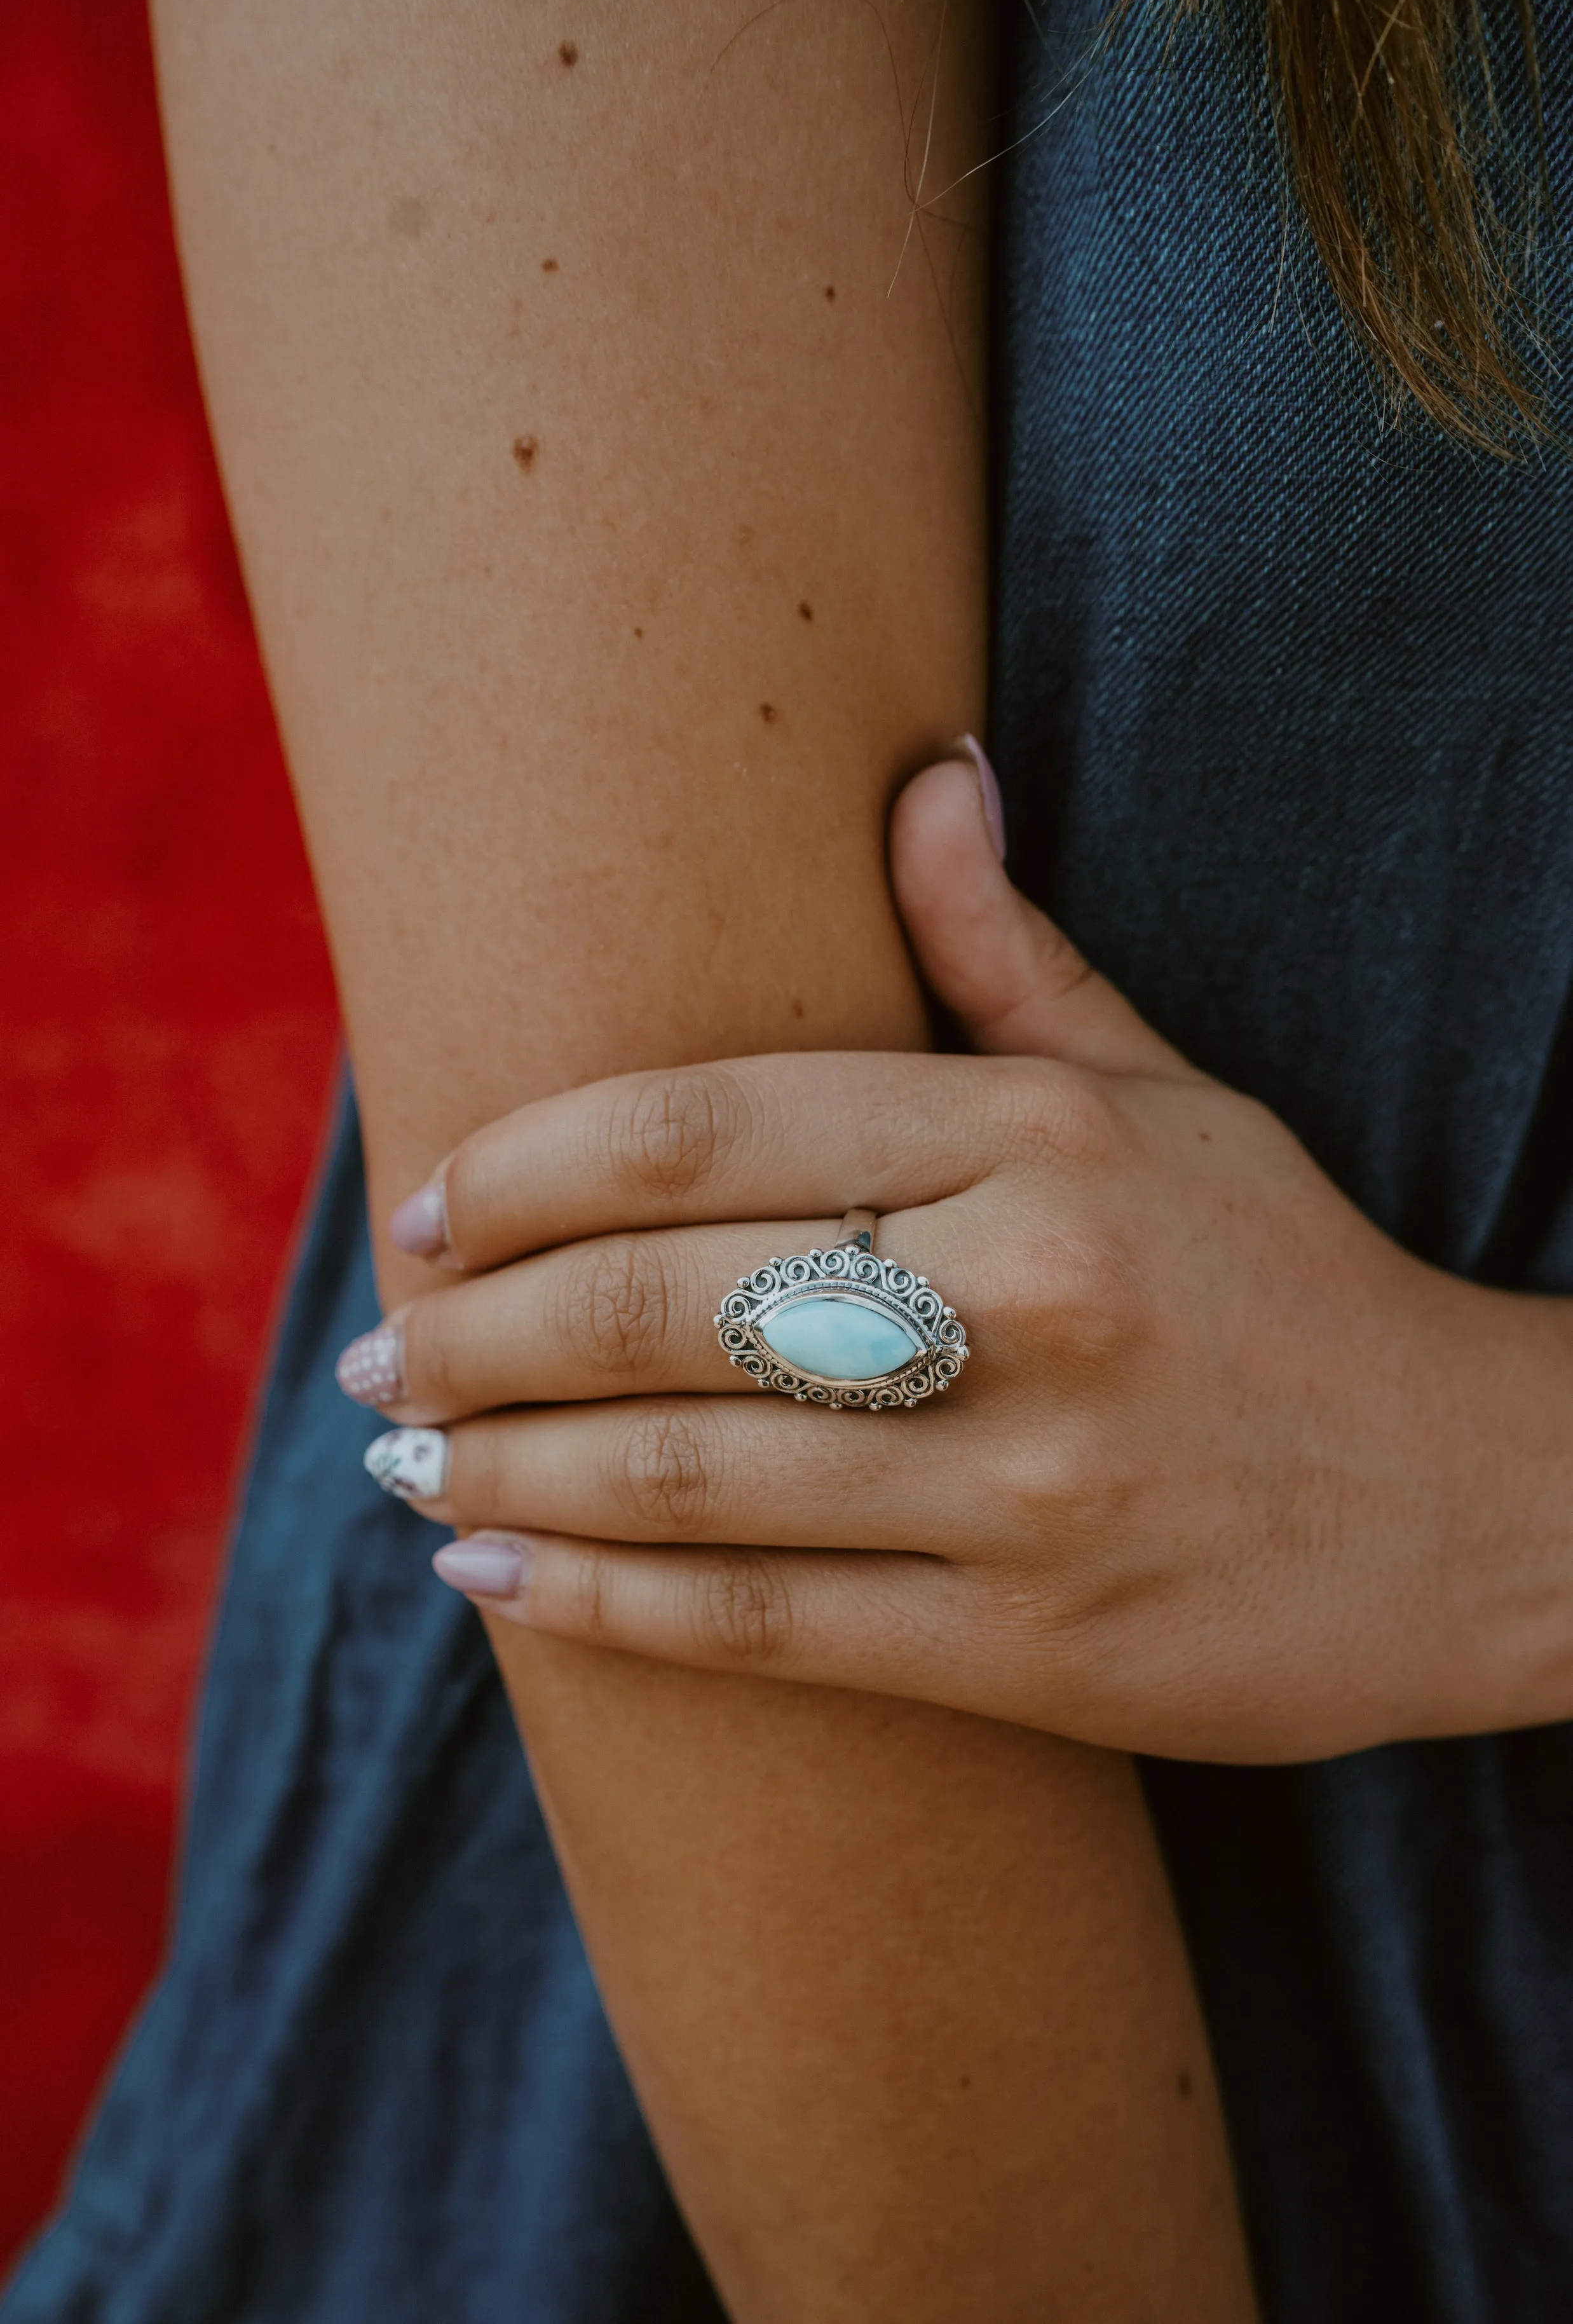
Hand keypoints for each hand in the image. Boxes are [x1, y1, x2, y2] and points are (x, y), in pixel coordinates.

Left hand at [344, 752, 1572, 1762]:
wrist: (1493, 1508)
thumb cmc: (1297, 1283)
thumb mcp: (1175, 1097)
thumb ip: (1016, 961)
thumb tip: (922, 781)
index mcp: (1043, 1140)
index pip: (708, 1123)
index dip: (529, 1162)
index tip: (427, 1205)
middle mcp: (1026, 1297)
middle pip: (661, 1299)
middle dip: (478, 1330)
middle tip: (378, 1350)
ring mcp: (1027, 1486)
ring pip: (686, 1472)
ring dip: (501, 1472)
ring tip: (403, 1461)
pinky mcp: (1033, 1649)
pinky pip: (762, 1628)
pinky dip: (602, 1610)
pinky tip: (495, 1586)